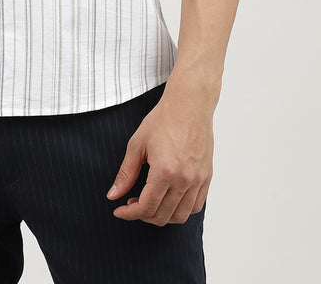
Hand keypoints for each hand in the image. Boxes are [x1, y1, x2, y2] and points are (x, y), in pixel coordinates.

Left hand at [106, 80, 215, 225]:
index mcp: (165, 171)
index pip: (146, 207)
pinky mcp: (207, 177)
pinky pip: (196, 206)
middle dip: (143, 215)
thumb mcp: (137, 144)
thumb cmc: (163, 119)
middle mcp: (184, 179)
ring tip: (150, 202)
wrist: (189, 104)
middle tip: (132, 203)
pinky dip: (181, 210)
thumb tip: (113, 195)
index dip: (129, 213)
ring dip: (162, 216)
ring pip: (181, 216)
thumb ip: (126, 173)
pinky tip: (169, 198)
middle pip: (162, 216)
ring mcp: (198, 180)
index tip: (119, 210)